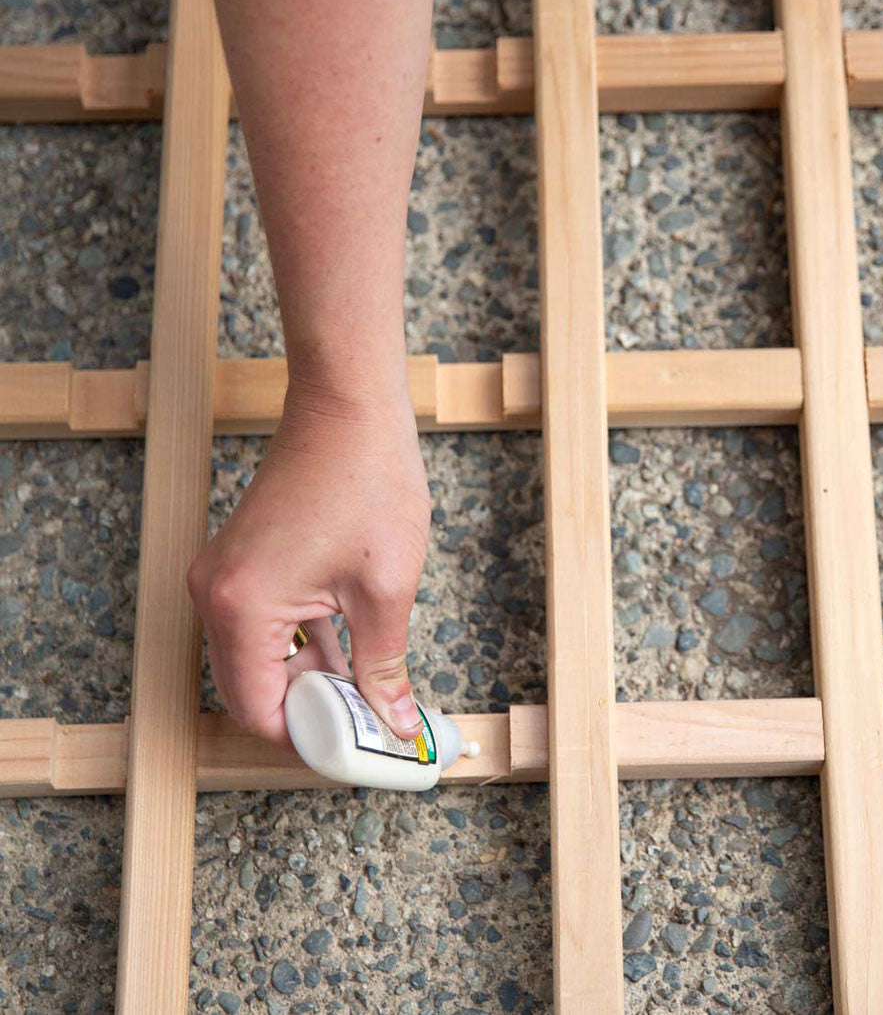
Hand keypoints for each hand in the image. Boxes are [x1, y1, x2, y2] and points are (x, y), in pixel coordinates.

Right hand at [187, 377, 430, 748]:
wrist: (349, 405)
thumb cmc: (368, 482)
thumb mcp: (386, 590)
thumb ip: (384, 667)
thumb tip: (395, 724)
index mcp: (241, 607)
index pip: (260, 711)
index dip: (313, 739)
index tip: (359, 749)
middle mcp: (215, 594)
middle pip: (255, 690)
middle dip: (314, 713)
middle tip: (370, 724)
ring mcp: (223, 575)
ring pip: (260, 659)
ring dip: (312, 680)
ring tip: (369, 692)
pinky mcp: (242, 561)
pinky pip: (263, 626)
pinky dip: (304, 647)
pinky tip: (350, 654)